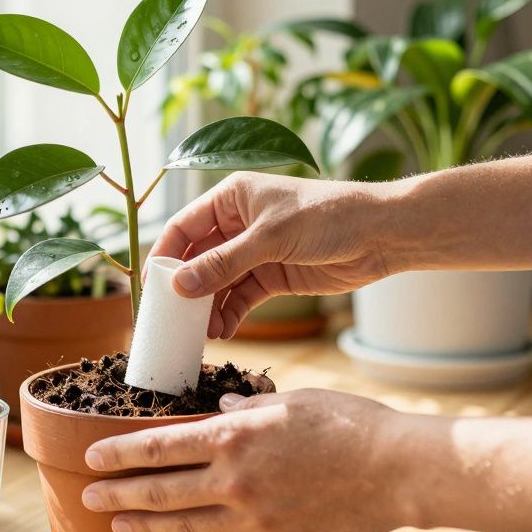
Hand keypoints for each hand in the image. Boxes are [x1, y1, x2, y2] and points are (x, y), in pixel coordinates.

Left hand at [80, 389, 419, 531]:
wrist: (398, 471)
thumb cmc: (349, 424)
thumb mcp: (291, 401)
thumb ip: (248, 407)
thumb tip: (221, 408)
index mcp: (233, 435)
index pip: (158, 446)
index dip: (119, 452)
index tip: (92, 456)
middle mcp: (234, 479)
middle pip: (159, 490)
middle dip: (117, 494)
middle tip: (88, 497)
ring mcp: (254, 516)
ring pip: (184, 525)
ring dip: (146, 526)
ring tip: (120, 526)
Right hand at [152, 172, 396, 337]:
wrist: (381, 234)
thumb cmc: (327, 216)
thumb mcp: (269, 238)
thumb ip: (223, 264)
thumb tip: (180, 286)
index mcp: (231, 198)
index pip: (183, 228)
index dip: (165, 257)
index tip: (151, 289)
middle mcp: (239, 224)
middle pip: (198, 258)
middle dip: (185, 289)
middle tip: (171, 319)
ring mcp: (256, 252)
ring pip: (218, 282)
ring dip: (208, 307)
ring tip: (201, 333)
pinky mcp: (274, 276)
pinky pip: (242, 297)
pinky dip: (231, 314)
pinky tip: (224, 331)